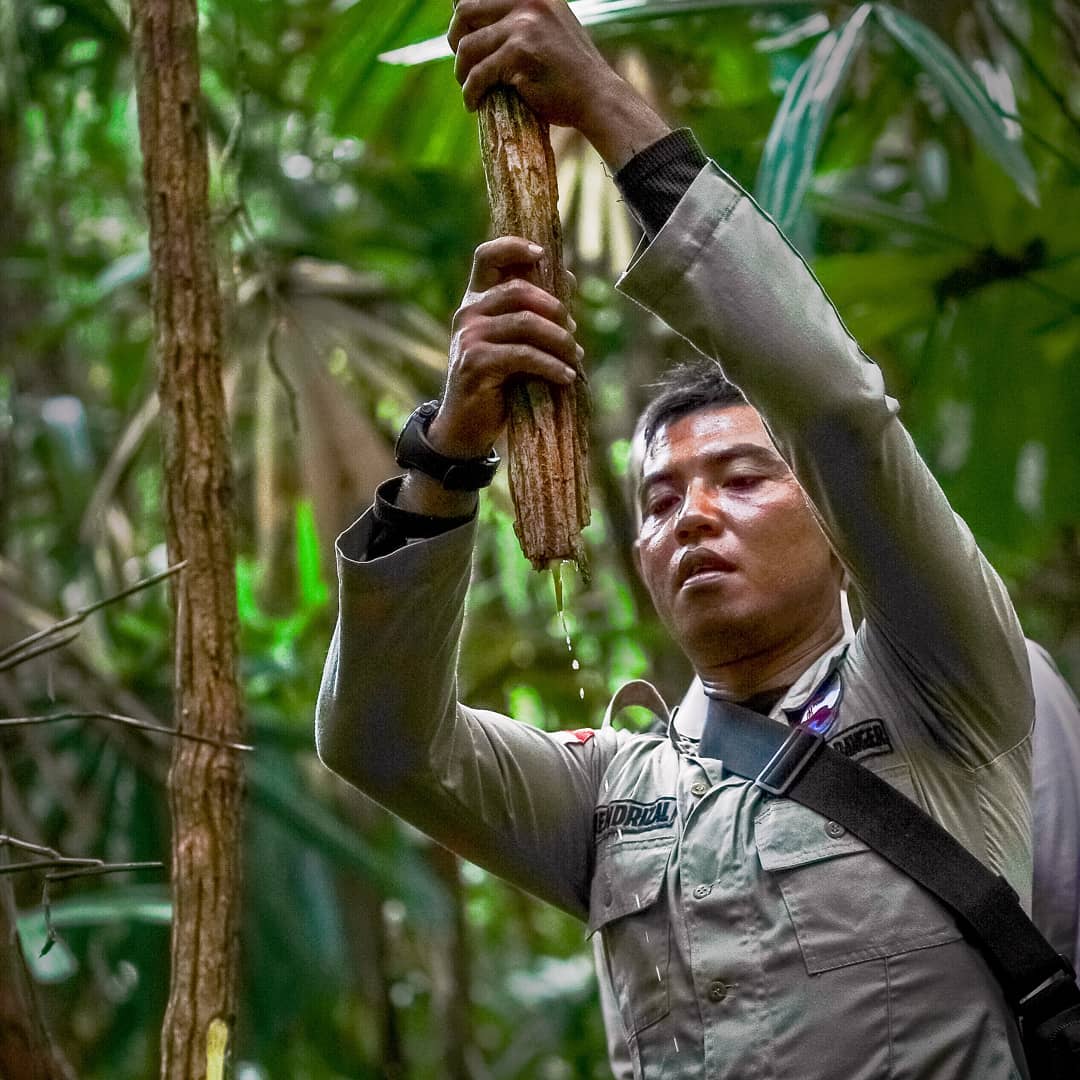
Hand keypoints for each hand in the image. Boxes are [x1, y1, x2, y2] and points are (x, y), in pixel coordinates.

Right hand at [427, 235, 580, 460]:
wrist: (467, 425)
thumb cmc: (497, 381)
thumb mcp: (512, 342)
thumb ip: (531, 312)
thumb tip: (568, 279)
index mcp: (475, 301)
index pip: (487, 256)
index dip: (514, 246)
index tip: (542, 253)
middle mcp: (468, 313)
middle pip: (519, 290)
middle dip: (555, 309)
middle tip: (573, 333)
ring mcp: (469, 338)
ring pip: (526, 323)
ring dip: (560, 341)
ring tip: (575, 358)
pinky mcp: (476, 364)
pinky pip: (524, 356)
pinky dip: (552, 366)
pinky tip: (567, 377)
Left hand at [449, 0, 617, 131]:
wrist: (596, 98)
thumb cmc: (571, 72)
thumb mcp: (549, 29)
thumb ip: (523, 19)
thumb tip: (481, 22)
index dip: (464, 15)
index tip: (464, 37)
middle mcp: (528, 1)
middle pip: (465, 11)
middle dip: (456, 40)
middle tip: (463, 64)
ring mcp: (524, 26)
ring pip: (468, 46)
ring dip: (461, 72)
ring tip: (469, 87)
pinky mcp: (519, 55)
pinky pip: (478, 74)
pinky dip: (470, 93)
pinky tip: (473, 104)